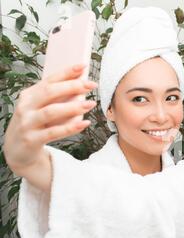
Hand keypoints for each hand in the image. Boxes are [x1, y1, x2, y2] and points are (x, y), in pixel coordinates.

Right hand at [4, 64, 96, 189]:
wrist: (17, 151)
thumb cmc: (35, 125)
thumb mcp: (41, 108)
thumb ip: (57, 98)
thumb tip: (81, 84)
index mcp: (29, 95)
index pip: (49, 80)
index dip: (66, 72)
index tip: (83, 66)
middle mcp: (26, 107)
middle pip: (50, 92)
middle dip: (72, 86)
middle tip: (91, 85)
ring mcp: (27, 123)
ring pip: (51, 112)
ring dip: (73, 107)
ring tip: (90, 104)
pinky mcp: (32, 139)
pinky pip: (54, 132)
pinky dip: (70, 127)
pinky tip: (85, 123)